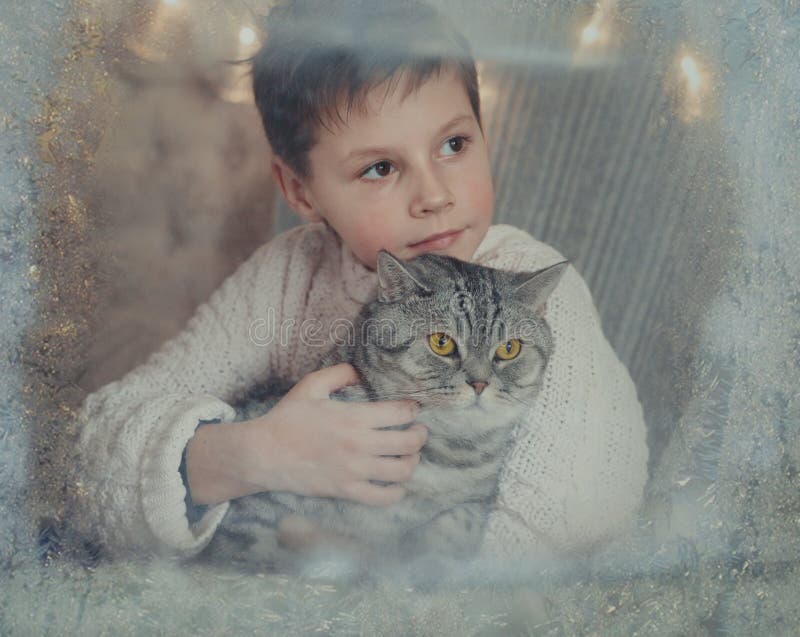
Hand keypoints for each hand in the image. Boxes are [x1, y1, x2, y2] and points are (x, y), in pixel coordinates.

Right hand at [250, 363, 426, 505]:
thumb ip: (339, 373)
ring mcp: (354, 471)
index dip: (413, 410)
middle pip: (409, 443)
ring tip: (409, 455)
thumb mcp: (311, 386)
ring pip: (402, 471)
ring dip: (412, 462)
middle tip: (418, 431)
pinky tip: (395, 484)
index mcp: (353, 417)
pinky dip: (396, 492)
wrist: (263, 454)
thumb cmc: (287, 419)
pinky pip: (383, 497)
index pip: (401, 413)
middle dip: (420, 435)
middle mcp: (359, 444)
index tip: (412, 409)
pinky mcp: (346, 491)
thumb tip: (362, 371)